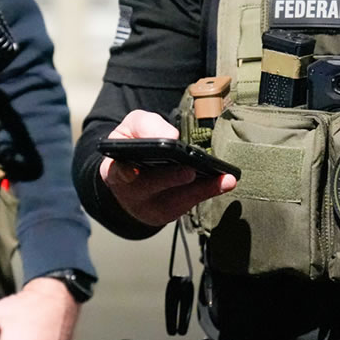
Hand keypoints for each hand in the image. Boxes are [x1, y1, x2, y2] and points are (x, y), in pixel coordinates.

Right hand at [100, 110, 235, 226]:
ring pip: (175, 201)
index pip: (116, 172)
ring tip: (223, 179)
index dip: (122, 172)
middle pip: (150, 187)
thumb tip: (171, 136)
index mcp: (115, 170)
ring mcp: (149, 207)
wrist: (133, 175)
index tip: (130, 171)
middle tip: (189, 171)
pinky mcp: (167, 214)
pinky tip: (224, 183)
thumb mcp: (132, 128)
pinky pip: (189, 204)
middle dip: (170, 179)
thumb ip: (146, 125)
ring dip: (200, 190)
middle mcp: (130, 193)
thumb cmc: (134, 147)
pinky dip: (207, 192)